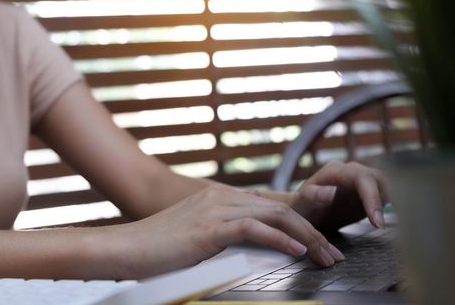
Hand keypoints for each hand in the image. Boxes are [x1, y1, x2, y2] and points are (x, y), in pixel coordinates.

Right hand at [102, 184, 343, 278]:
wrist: (123, 248)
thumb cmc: (155, 250)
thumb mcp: (194, 237)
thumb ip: (220, 236)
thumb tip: (247, 249)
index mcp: (219, 198)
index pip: (270, 207)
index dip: (300, 224)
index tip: (319, 244)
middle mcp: (221, 198)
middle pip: (280, 209)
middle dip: (313, 232)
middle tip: (332, 254)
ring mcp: (215, 210)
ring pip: (274, 216)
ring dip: (306, 237)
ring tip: (324, 256)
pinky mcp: (209, 228)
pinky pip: (254, 229)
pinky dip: (281, 240)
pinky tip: (297, 251)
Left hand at [291, 161, 389, 231]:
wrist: (303, 212)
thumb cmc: (300, 207)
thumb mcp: (300, 204)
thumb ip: (311, 195)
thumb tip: (331, 191)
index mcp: (335, 171)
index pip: (361, 177)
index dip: (372, 197)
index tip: (376, 221)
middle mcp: (350, 171)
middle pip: (378, 178)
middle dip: (383, 200)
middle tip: (381, 225)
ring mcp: (361, 180)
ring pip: (385, 184)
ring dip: (391, 201)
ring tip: (387, 222)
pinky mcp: (368, 192)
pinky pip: (385, 194)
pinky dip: (391, 205)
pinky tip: (390, 219)